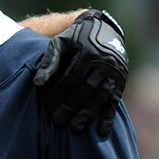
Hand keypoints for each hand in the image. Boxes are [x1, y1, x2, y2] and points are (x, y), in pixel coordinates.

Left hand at [34, 8, 128, 136]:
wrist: (103, 27)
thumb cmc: (75, 37)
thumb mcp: (60, 42)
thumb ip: (49, 61)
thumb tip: (37, 84)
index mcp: (87, 53)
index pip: (70, 78)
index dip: (58, 94)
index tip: (46, 106)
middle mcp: (104, 63)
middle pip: (85, 89)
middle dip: (70, 107)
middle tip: (57, 121)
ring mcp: (115, 73)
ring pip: (100, 97)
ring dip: (87, 114)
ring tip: (74, 129)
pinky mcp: (121, 81)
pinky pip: (114, 101)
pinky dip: (108, 117)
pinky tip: (101, 131)